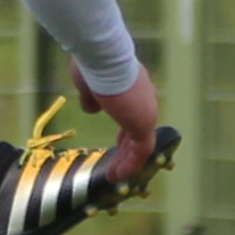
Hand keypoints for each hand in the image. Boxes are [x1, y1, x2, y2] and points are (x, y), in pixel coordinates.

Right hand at [73, 66, 164, 184]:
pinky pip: (140, 151)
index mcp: (135, 87)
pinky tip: (115, 175)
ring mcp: (146, 112)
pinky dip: (129, 164)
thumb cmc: (93, 64)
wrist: (102, 57)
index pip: (134, 113)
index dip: (126, 130)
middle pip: (140, 131)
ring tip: (114, 176)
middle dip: (128, 150)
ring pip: (141, 144)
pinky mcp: (144, 124)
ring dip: (127, 161)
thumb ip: (91, 98)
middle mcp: (145, 99)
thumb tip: (91, 109)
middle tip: (119, 165)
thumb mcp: (87, 84)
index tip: (118, 143)